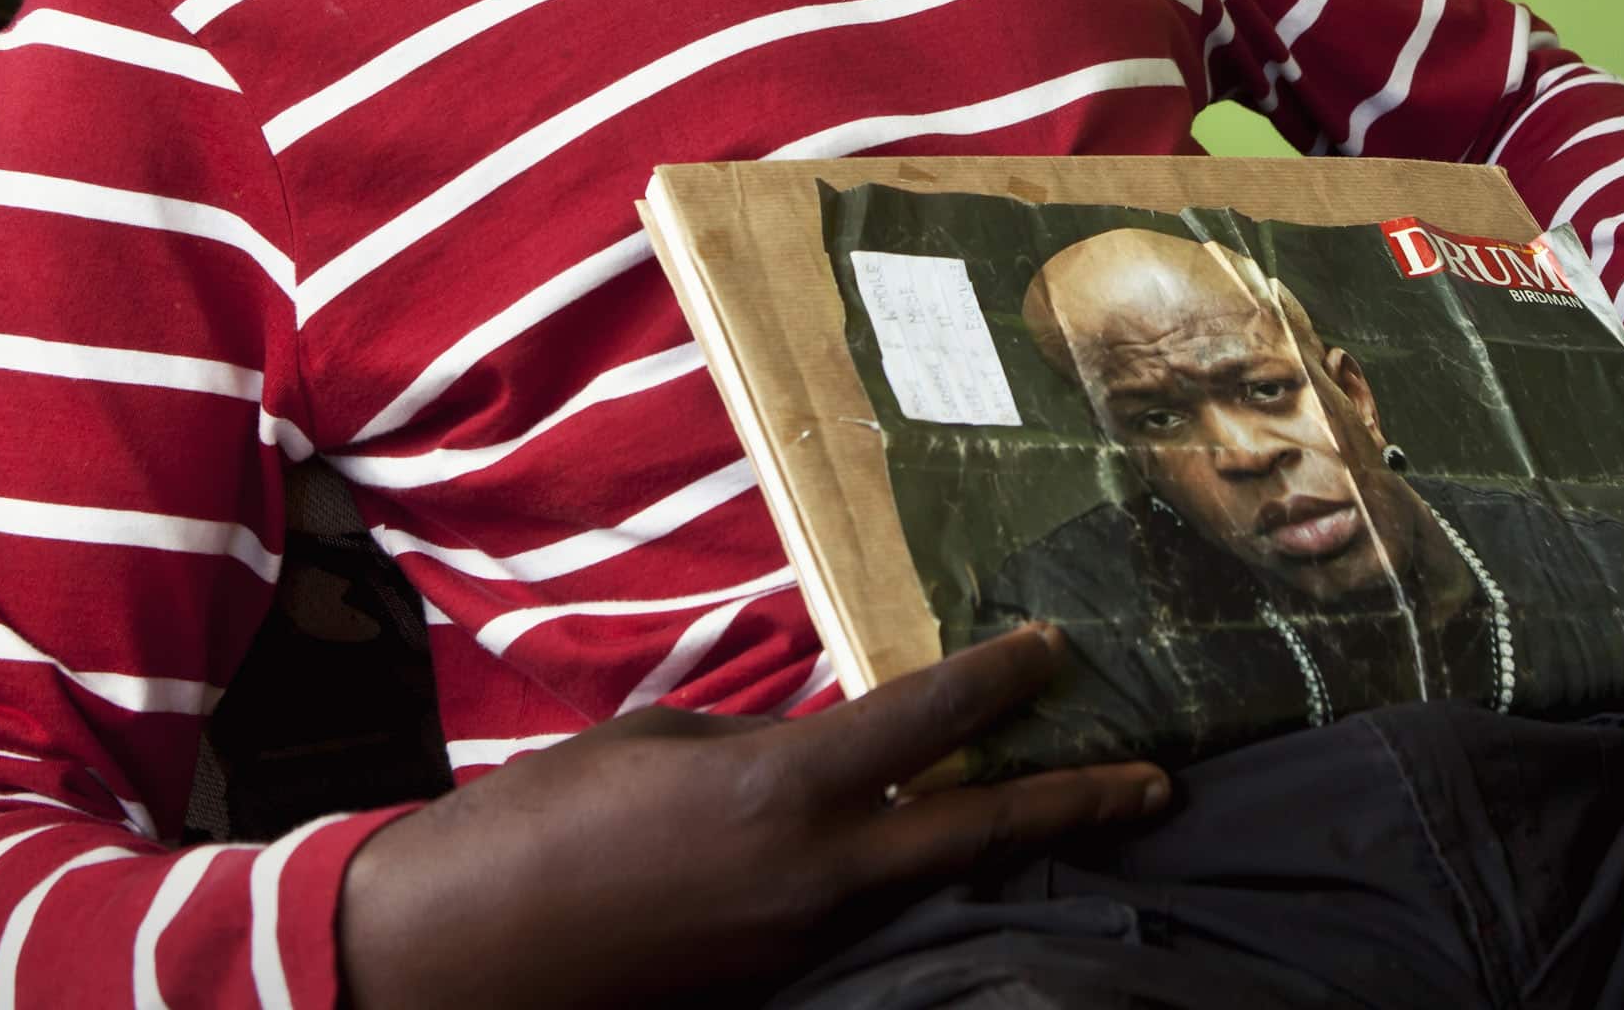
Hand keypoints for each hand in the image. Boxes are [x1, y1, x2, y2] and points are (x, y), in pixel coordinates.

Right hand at [337, 623, 1168, 1009]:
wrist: (469, 954)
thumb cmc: (550, 818)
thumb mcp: (661, 743)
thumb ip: (761, 742)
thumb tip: (826, 742)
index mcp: (779, 790)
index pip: (922, 724)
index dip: (996, 682)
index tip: (1053, 648)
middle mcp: (815, 872)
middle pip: (976, 836)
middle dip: (1073, 806)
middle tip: (1154, 783)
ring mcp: (803, 939)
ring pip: (935, 884)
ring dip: (1005, 848)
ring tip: (1071, 810)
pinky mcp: (778, 976)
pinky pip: (873, 917)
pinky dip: (921, 882)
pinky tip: (935, 855)